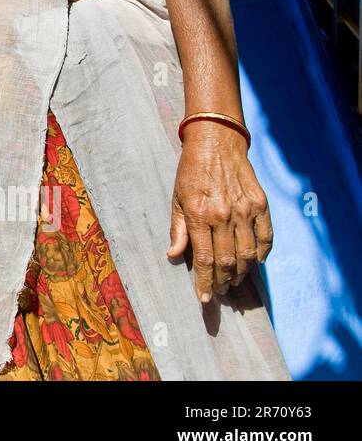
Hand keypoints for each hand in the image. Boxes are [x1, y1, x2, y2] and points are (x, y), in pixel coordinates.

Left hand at [167, 121, 272, 302]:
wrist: (216, 142)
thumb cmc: (191, 171)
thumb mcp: (177, 198)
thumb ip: (178, 229)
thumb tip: (174, 255)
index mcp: (199, 215)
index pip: (205, 259)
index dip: (206, 283)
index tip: (206, 298)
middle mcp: (224, 215)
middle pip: (228, 261)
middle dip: (223, 282)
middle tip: (220, 291)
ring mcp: (245, 210)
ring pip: (248, 254)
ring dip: (242, 272)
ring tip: (234, 280)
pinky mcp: (261, 204)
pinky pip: (266, 237)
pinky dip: (261, 253)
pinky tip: (254, 261)